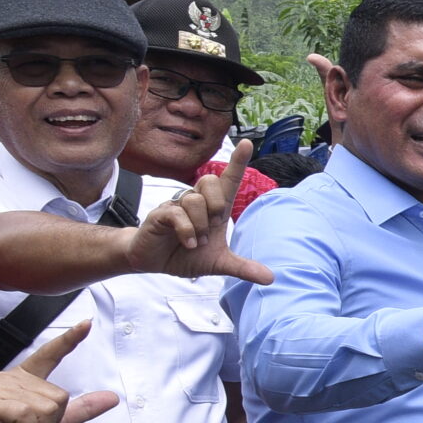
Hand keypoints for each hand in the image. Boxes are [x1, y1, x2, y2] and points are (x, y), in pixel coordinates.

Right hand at [124, 140, 274, 285]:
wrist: (153, 261)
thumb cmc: (185, 255)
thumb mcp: (218, 263)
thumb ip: (243, 267)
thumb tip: (270, 278)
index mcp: (213, 208)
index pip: (228, 180)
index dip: (237, 162)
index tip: (246, 143)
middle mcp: (196, 202)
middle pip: (211, 182)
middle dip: (217, 205)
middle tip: (212, 227)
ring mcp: (177, 206)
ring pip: (195, 200)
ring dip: (200, 225)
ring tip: (197, 242)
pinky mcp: (160, 214)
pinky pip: (177, 214)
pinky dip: (187, 231)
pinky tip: (188, 243)